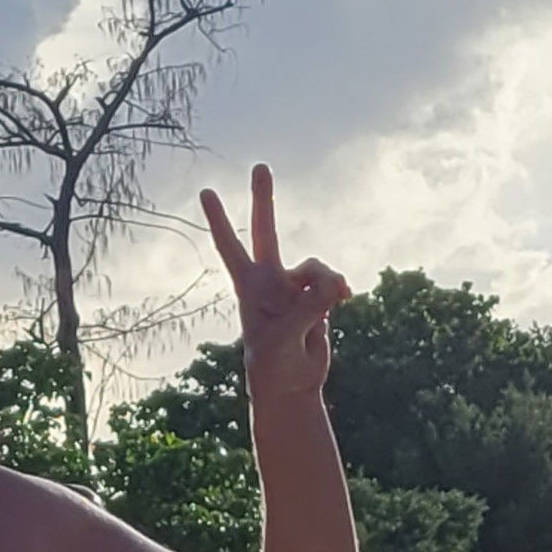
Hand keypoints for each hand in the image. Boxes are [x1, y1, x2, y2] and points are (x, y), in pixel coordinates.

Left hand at [200, 164, 349, 399]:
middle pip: (267, 230)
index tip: (206, 191)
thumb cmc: (275, 365)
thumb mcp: (286, 338)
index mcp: (250, 287)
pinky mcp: (318, 296)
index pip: (231, 247)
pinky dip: (340, 288)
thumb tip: (333, 284)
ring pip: (316, 266)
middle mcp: (271, 279)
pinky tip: (345, 299)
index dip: (220, 220)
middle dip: (263, 199)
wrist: (292, 385)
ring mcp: (294, 286)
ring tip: (330, 303)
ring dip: (325, 282)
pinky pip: (333, 280)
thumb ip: (308, 306)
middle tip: (258, 165)